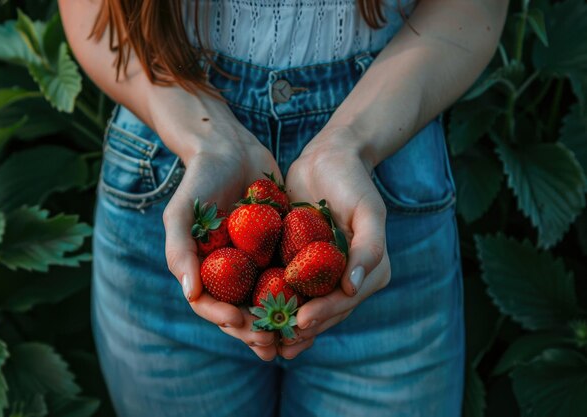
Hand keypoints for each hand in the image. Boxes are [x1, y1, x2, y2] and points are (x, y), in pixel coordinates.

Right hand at [161, 115, 281, 360]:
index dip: (224, 319)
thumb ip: (179, 250)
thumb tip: (190, 294)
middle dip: (254, 330)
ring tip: (295, 335)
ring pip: (267, 298)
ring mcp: (255, 260)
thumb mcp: (181, 212)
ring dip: (279, 320)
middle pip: (241, 309)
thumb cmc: (199, 179)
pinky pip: (290, 273)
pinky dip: (300, 290)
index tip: (241, 323)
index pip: (211, 305)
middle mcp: (230, 270)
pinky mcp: (279, 246)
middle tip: (272, 343)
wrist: (230, 147)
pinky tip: (316, 300)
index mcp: (204, 269)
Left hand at [279, 127, 390, 358]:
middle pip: (324, 311)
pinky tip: (250, 312)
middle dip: (301, 328)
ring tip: (263, 341)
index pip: (344, 300)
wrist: (328, 157)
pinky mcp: (299, 262)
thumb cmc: (352, 180)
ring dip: (284, 324)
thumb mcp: (368, 209)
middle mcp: (347, 277)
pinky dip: (271, 300)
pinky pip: (286, 286)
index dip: (324, 314)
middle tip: (276, 343)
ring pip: (303, 305)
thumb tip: (354, 287)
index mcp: (369, 270)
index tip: (301, 322)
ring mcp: (322, 272)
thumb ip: (368, 247)